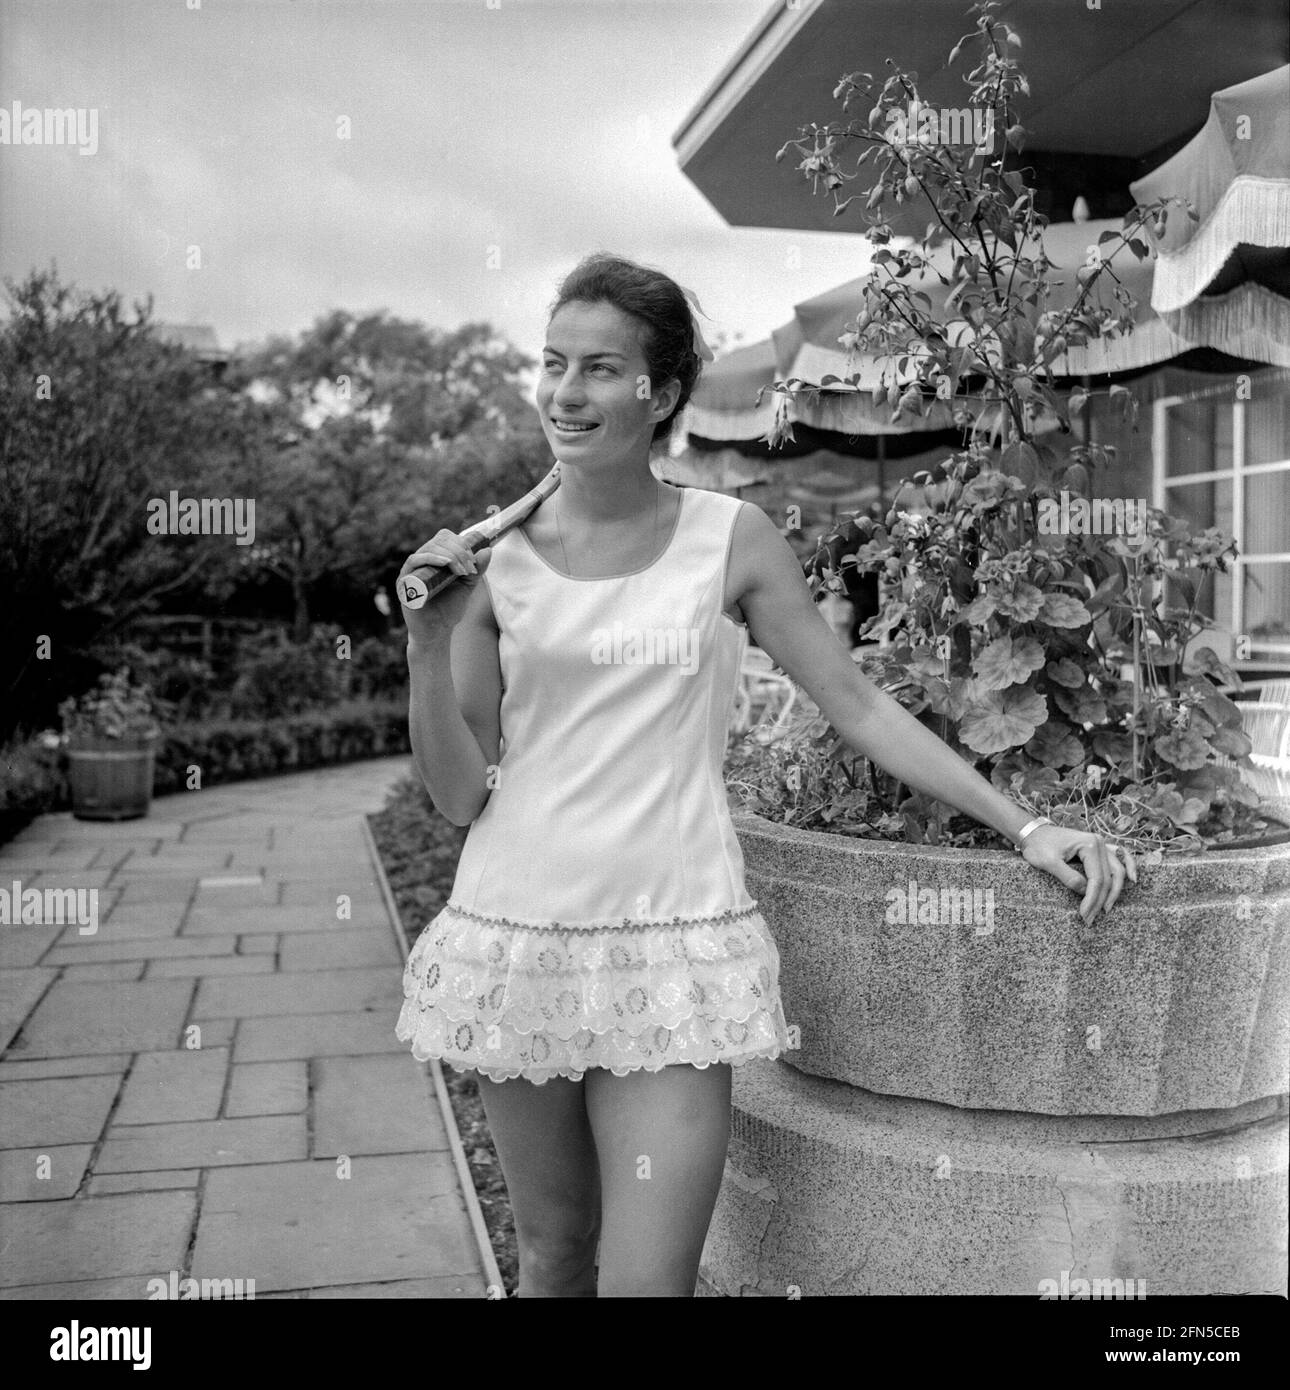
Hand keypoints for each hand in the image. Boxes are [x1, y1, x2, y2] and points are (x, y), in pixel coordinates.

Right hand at [398, 529, 491, 640]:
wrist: (437, 630)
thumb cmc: (449, 608)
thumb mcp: (467, 586)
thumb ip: (477, 569)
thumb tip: (487, 550)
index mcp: (436, 558)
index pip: (446, 538)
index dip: (462, 543)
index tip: (474, 560)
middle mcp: (423, 560)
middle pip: (439, 540)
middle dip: (459, 551)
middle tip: (469, 568)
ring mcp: (413, 569)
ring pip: (429, 548)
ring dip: (450, 555)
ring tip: (462, 571)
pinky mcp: (405, 580)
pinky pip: (414, 561)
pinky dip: (431, 558)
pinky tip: (445, 564)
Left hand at [1020, 824, 1135, 923]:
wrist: (1033, 832)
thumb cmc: (1038, 845)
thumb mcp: (1048, 862)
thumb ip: (1068, 877)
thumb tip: (1086, 892)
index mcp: (1089, 844)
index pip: (1097, 879)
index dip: (1092, 899)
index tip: (1084, 914)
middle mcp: (1100, 843)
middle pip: (1109, 878)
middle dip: (1101, 900)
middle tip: (1090, 918)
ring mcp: (1101, 844)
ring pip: (1117, 871)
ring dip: (1114, 892)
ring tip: (1105, 909)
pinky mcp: (1098, 848)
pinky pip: (1119, 857)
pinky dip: (1128, 867)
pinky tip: (1133, 880)